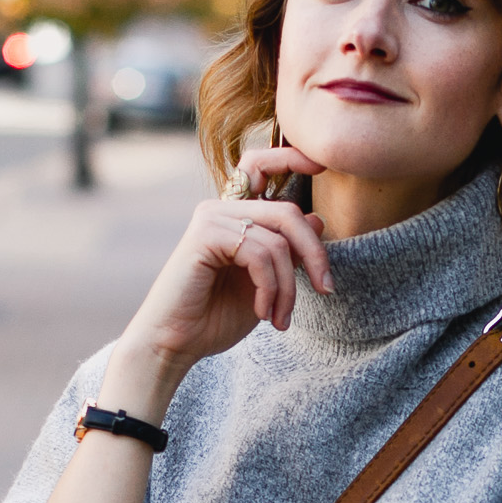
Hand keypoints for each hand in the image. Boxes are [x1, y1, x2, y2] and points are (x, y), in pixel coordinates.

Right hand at [106, 143, 330, 415]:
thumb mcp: (266, 284)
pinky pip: (259, 254)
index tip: (321, 165)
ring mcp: (211, 219)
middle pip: (287, 212)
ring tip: (280, 317)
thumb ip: (286, 253)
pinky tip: (262, 313)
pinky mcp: (204, 236)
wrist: (175, 345)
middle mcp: (221, 209)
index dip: (291, 157)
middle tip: (326, 289)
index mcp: (234, 215)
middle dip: (315, 254)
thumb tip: (318, 219)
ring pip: (278, 240)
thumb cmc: (215, 318)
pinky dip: (270, 288)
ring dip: (288, 287)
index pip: (261, 166)